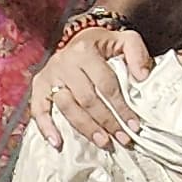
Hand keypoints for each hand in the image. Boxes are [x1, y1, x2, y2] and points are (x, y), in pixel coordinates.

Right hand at [28, 22, 153, 151]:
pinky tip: (56, 142)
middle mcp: (65, 62)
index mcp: (85, 51)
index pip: (106, 85)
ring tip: (102, 142)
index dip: (121, 107)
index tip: (134, 125)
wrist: (76, 39)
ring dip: (85, 128)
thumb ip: (137, 53)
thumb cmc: (103, 45)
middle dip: (106, 122)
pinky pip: (38, 108)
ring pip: (67, 107)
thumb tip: (142, 77)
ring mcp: (50, 75)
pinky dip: (45, 126)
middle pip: (87, 99)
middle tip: (121, 139)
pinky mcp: (39, 85)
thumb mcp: (124, 40)